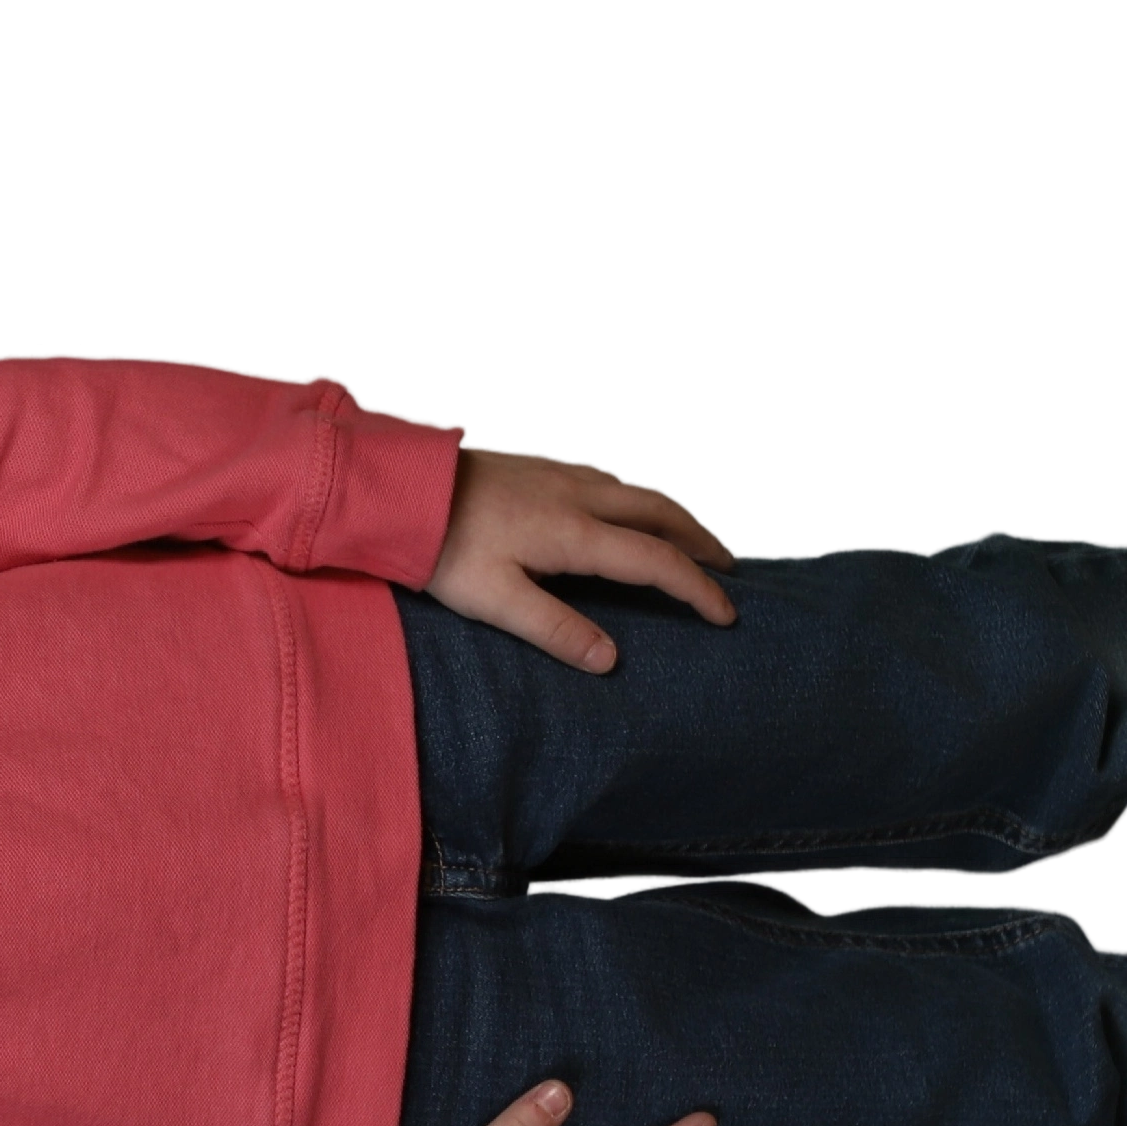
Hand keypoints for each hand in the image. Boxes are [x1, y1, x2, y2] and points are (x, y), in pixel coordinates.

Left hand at [428, 436, 739, 673]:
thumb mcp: (493, 600)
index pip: (658, 563)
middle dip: (702, 540)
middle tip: (729, 567)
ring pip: (638, 490)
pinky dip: (640, 498)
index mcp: (575, 533)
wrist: (398, 486)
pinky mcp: (538, 465)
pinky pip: (611, 479)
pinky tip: (628, 509)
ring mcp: (560, 474)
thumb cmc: (439, 546)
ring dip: (674, 514)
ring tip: (692, 538)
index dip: (698, 590)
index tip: (727, 615)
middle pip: (662, 513)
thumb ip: (554, 629)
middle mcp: (579, 495)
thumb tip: (609, 660)